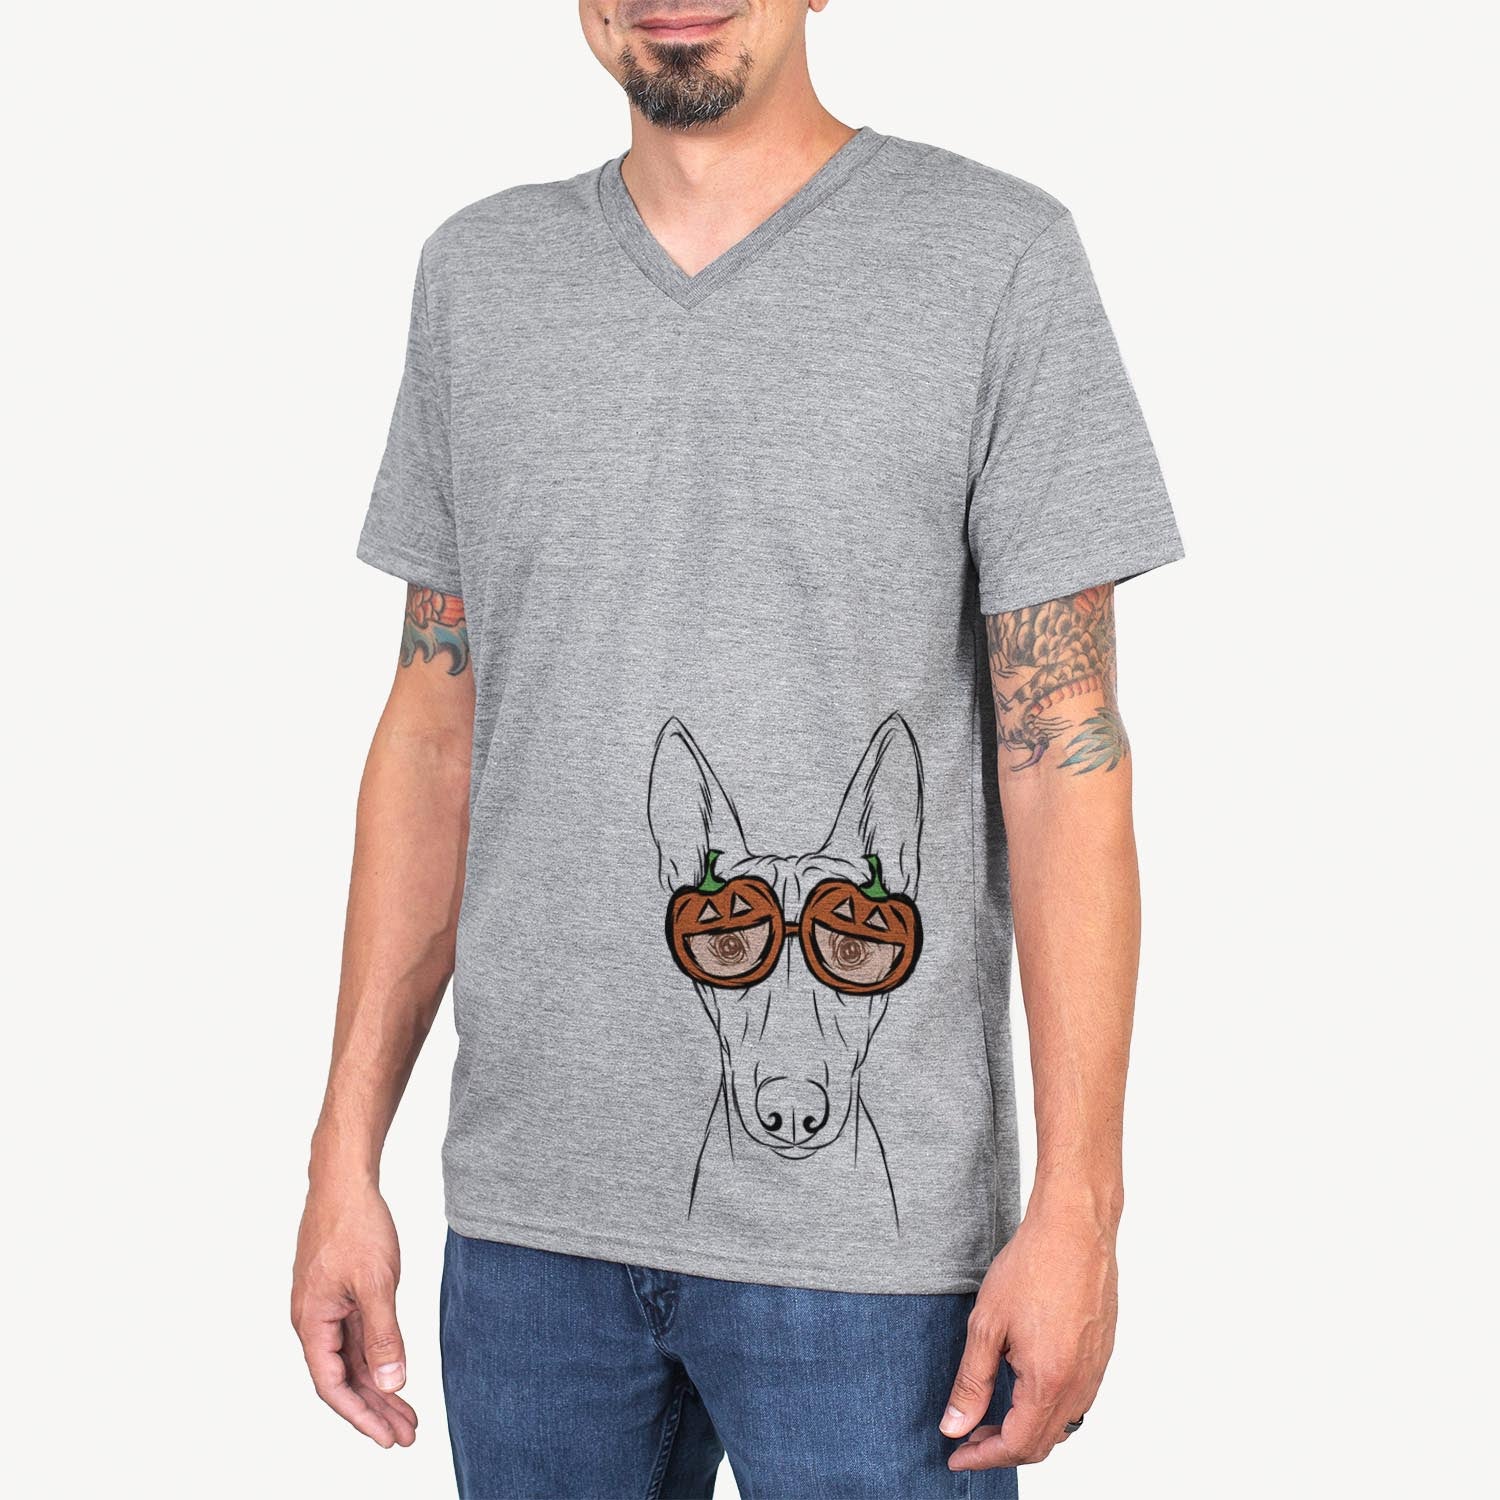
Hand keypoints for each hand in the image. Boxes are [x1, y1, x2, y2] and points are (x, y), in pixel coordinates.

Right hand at [292, 1181, 416, 1447]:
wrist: (345, 1180)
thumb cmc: (355, 1226)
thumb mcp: (376, 1284)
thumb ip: (384, 1336)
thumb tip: (392, 1383)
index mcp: (312, 1323)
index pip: (333, 1386)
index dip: (361, 1416)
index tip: (388, 1438)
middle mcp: (313, 1321)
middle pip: (343, 1379)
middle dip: (375, 1410)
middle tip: (407, 1435)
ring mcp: (325, 1308)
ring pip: (351, 1360)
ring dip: (378, 1387)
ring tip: (407, 1415)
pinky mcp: (339, 1294)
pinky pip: (355, 1337)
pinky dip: (376, 1358)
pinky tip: (396, 1373)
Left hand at [942, 1204, 1118, 1470]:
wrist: (1075, 1229)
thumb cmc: (1033, 1267)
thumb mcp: (987, 1325)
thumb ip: (972, 1382)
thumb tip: (955, 1426)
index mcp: (1049, 1383)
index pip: (1016, 1445)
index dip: (982, 1457)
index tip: (956, 1455)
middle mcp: (1079, 1385)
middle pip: (1040, 1443)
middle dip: (1001, 1448)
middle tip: (968, 1437)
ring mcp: (1095, 1371)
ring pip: (1061, 1425)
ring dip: (1025, 1430)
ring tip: (991, 1415)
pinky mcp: (1101, 1355)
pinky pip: (1076, 1400)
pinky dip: (1046, 1409)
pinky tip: (1023, 1388)